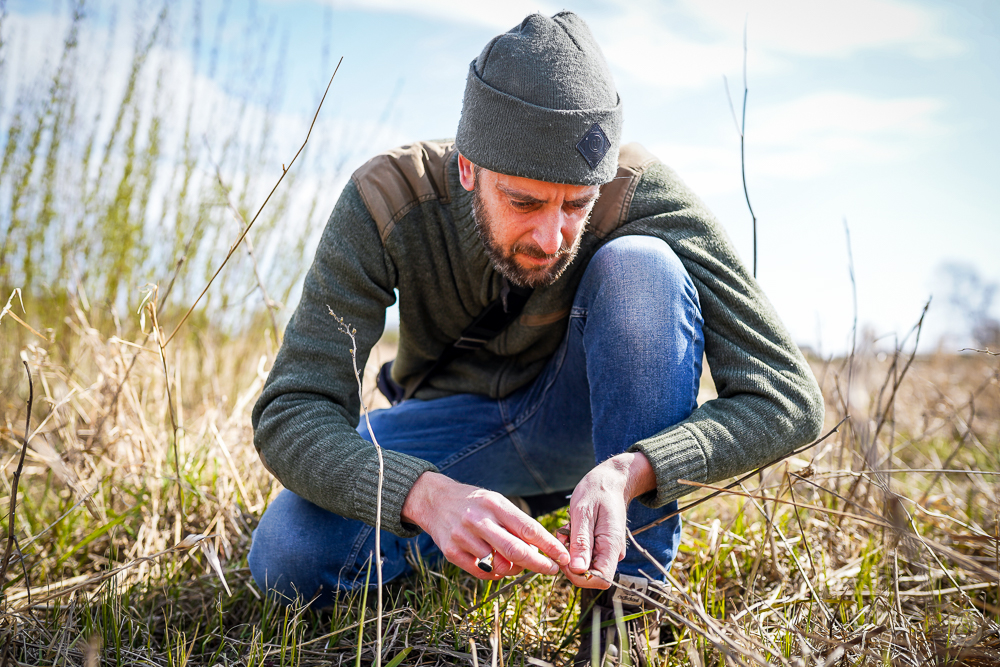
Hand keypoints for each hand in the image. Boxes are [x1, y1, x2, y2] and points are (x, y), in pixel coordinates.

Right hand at [401, 471, 569, 579]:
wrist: (434, 500)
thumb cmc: (474, 503)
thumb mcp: (496, 503)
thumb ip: (516, 524)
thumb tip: (539, 551)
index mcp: (495, 504)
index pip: (528, 529)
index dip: (549, 546)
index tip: (564, 557)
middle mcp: (479, 520)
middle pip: (516, 550)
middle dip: (539, 564)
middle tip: (552, 570)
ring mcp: (463, 537)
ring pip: (498, 565)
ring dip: (513, 569)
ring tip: (515, 563)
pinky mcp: (451, 552)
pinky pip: (481, 572)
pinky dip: (494, 573)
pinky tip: (496, 565)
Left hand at [559, 452, 655, 588]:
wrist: (610, 480)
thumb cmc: (596, 492)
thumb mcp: (582, 513)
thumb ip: (581, 542)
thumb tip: (578, 570)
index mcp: (611, 546)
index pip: (600, 580)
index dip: (579, 576)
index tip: (565, 557)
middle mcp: (612, 553)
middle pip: (590, 575)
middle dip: (570, 561)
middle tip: (564, 536)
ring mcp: (608, 550)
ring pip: (584, 565)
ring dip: (571, 551)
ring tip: (569, 528)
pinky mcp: (601, 547)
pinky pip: (585, 555)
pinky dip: (574, 545)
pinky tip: (573, 528)